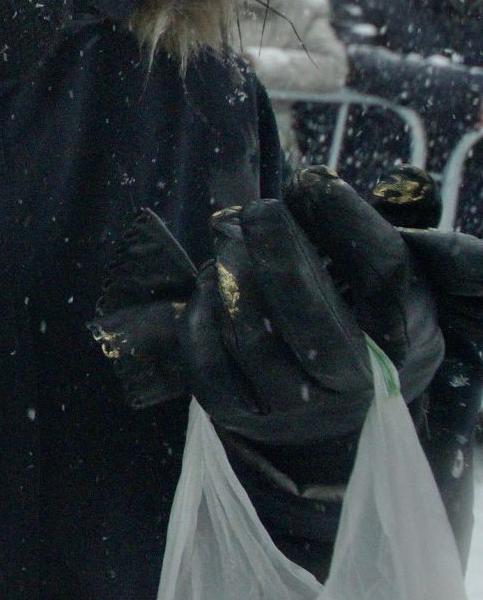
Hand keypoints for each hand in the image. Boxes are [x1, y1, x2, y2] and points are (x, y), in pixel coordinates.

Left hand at [91, 167, 444, 443]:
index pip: (381, 277)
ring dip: (231, 280)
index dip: (346, 222)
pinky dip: (199, 317)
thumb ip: (346, 230)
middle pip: (312, 322)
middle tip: (257, 211)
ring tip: (227, 247)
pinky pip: (207, 364)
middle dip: (279, 257)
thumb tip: (308, 185)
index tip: (308, 181)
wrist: (324, 405)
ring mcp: (297, 409)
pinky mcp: (243, 418)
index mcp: (399, 337)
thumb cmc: (345, 316)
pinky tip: (208, 289)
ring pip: (252, 338)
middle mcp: (352, 383)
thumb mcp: (366, 276)